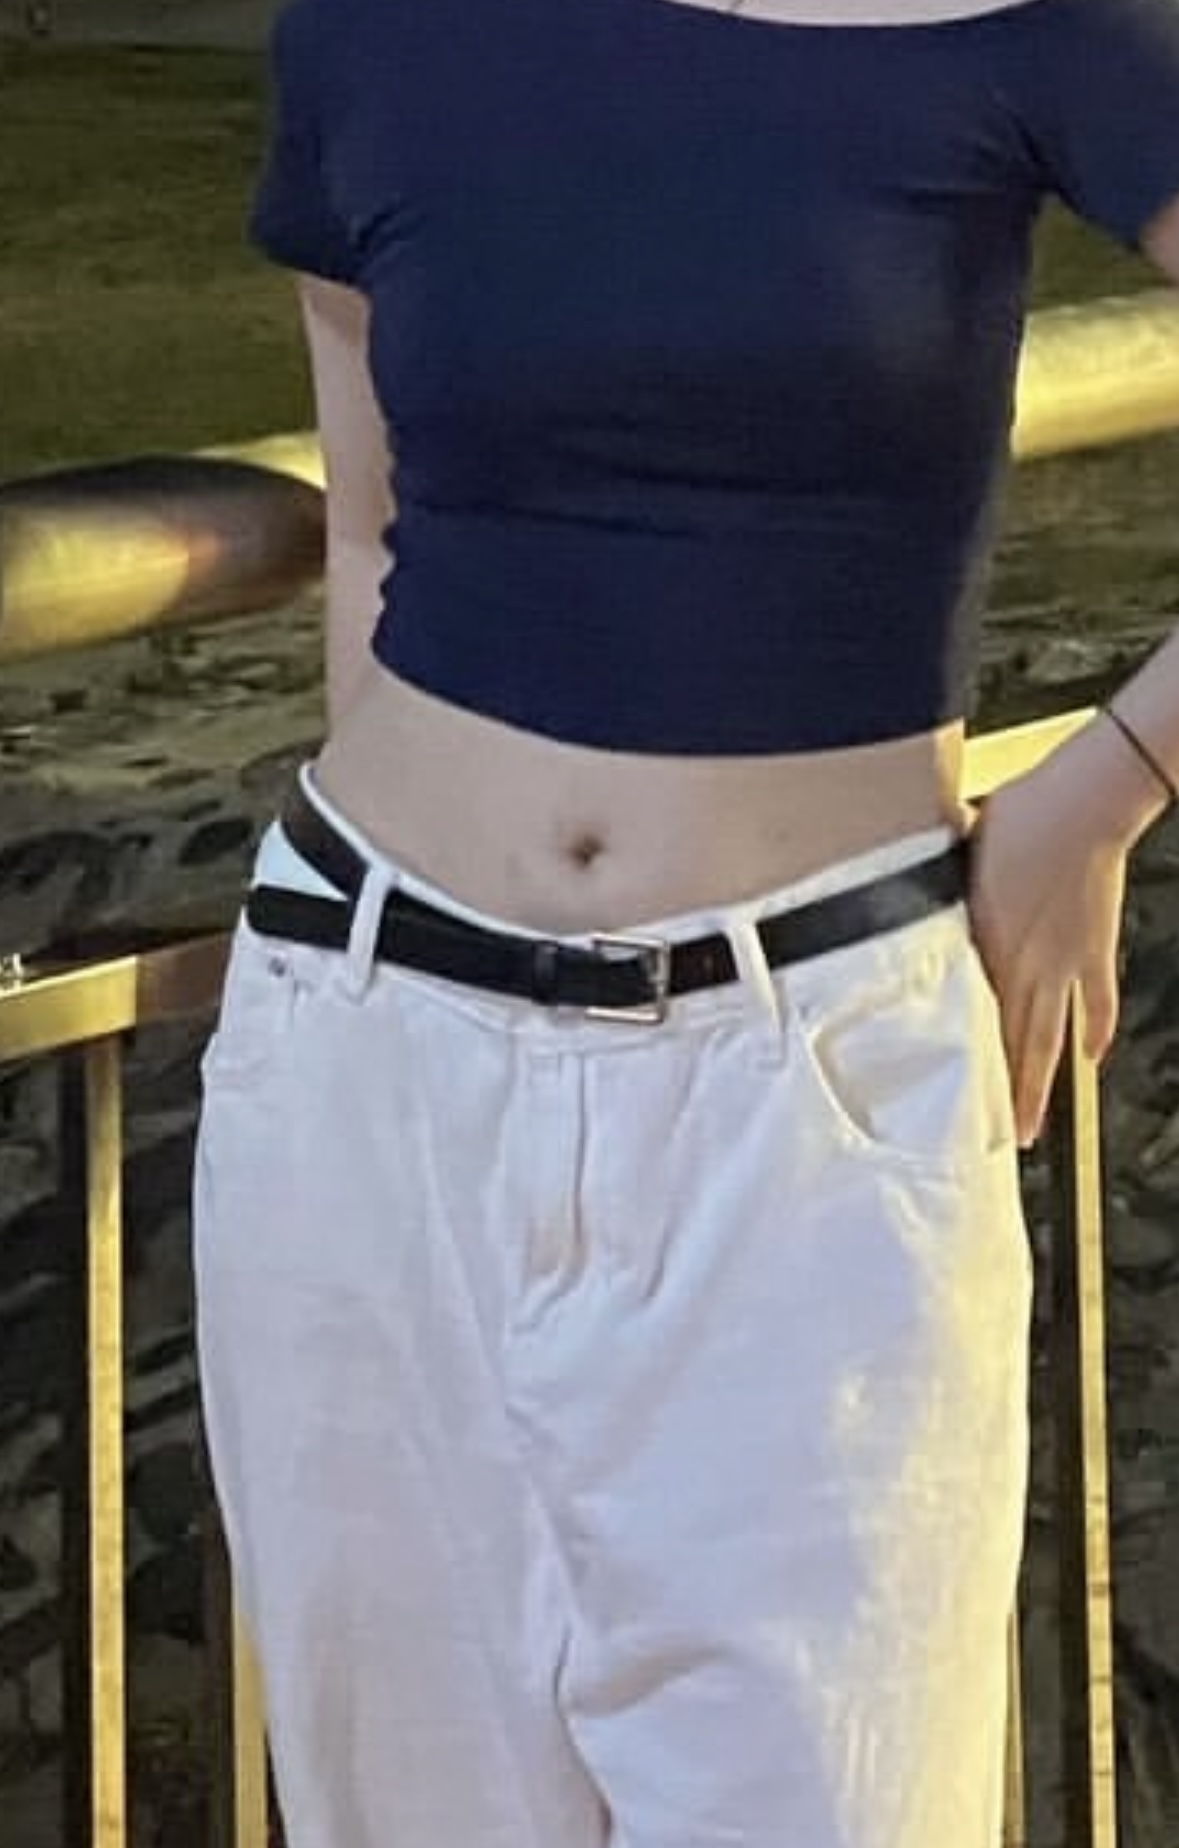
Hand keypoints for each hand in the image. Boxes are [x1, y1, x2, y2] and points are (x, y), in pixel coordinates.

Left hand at [964, 722, 1150, 1146]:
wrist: (1081, 805)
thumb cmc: (1014, 820)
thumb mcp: (953, 861)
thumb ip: (931, 897)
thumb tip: (897, 903)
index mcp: (984, 947)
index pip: (968, 1024)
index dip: (959, 1070)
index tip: (947, 1107)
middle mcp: (1025, 968)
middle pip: (1012, 1048)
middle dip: (1003, 1100)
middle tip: (995, 1143)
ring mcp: (1065, 964)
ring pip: (1050, 1039)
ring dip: (1041, 1085)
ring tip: (1033, 1126)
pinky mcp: (1095, 949)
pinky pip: (1096, 1002)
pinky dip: (1095, 1031)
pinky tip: (1090, 1058)